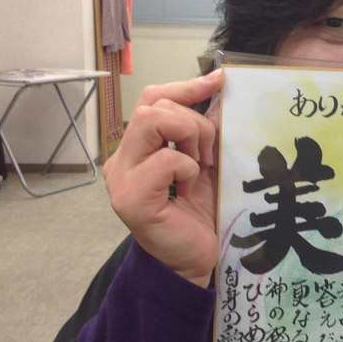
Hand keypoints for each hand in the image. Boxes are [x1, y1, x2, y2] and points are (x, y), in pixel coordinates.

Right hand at [103, 70, 222, 286]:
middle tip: (208, 152)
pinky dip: (187, 168)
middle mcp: (123, 160)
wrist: (196, 261)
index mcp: (139, 148)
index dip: (186, 86)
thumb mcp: (208, 162)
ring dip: (189, 137)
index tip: (219, 80)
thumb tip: (220, 91)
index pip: (153, 98)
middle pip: (153, 105)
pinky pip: (164, 161)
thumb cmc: (202, 213)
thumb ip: (206, 131)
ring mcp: (122, 179)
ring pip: (152, 121)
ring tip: (200, 166)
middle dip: (192, 120)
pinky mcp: (131, 199)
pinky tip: (190, 189)